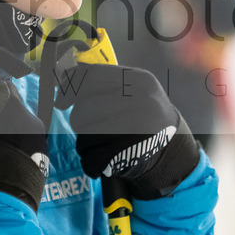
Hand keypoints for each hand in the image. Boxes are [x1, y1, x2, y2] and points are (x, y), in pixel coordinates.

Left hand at [58, 64, 198, 198]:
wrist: (172, 146)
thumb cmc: (144, 113)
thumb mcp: (133, 88)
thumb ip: (102, 80)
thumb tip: (63, 77)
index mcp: (141, 80)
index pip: (94, 76)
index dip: (71, 87)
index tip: (61, 101)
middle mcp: (142, 101)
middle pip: (87, 107)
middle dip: (79, 118)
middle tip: (85, 125)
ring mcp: (138, 128)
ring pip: (86, 132)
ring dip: (85, 139)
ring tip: (99, 140)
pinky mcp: (130, 154)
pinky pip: (92, 155)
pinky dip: (90, 159)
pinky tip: (101, 156)